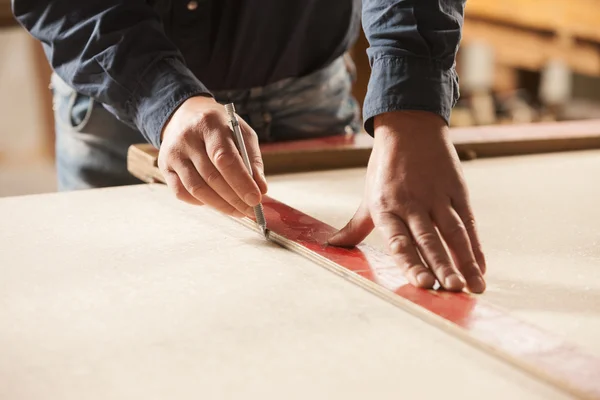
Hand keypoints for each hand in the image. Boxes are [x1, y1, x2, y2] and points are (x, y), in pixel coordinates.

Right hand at [158, 96, 267, 216]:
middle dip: (234, 198)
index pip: (225, 158)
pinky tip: (216, 203)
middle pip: (211, 177)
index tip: (256, 199)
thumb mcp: (242, 133)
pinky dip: (201, 202)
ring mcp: (173, 153)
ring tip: (238, 211)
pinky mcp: (164, 166)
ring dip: (220, 205)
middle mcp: (187, 138)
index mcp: (210, 124)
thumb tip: (261, 189)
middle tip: (251, 211)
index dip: (241, 182)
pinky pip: (181, 193)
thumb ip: (252, 160)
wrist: (186, 115)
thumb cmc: (220, 128)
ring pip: (196, 189)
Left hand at [329, 111, 485, 292]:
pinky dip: (476, 245)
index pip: (399, 241)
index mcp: (386, 208)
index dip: (411, 263)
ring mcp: (436, 196)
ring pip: (453, 232)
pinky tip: (482, 267)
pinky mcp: (456, 189)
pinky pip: (468, 221)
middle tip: (452, 290)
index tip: (423, 284)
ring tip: (474, 287)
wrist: (409, 127)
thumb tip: (333, 246)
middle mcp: (412, 203)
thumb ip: (355, 226)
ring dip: (465, 261)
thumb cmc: (385, 167)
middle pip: (429, 240)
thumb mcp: (368, 196)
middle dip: (442, 266)